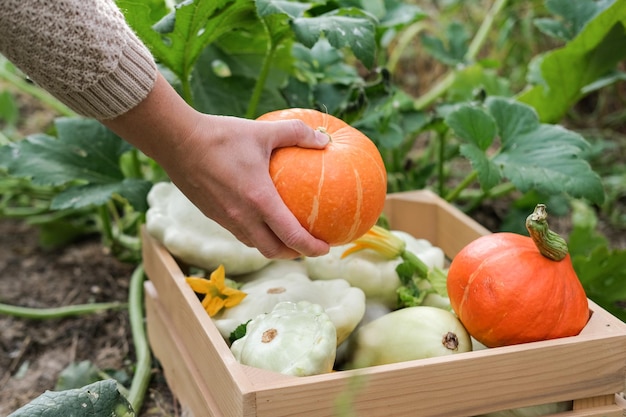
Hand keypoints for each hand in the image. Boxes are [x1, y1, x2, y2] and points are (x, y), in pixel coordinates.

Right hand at [102, 73, 330, 258]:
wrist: (176, 141)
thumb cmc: (221, 135)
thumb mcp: (263, 131)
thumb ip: (297, 134)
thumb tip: (323, 140)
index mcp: (259, 200)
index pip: (291, 236)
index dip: (312, 247)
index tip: (327, 247)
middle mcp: (242, 217)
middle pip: (273, 251)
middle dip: (294, 253)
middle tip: (309, 244)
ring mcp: (225, 219)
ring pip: (254, 244)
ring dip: (273, 246)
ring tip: (287, 235)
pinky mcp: (212, 215)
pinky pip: (239, 233)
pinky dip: (255, 234)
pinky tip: (259, 217)